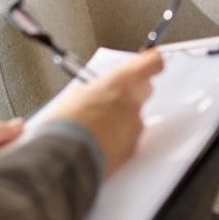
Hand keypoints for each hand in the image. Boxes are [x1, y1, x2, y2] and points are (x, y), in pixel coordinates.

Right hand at [47, 50, 163, 176]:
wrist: (67, 159)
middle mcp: (132, 102)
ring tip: (97, 125)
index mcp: (120, 82)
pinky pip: (130, 136)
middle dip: (132, 91)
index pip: (152, 62)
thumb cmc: (66, 126)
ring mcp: (135, 126)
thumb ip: (94, 88)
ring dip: (122, 117)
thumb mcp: (74, 95)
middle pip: (145, 88)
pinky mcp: (133, 147)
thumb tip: (94, 90)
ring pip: (135, 115)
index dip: (151, 61)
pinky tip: (100, 140)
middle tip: (113, 96)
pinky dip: (119, 136)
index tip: (149, 60)